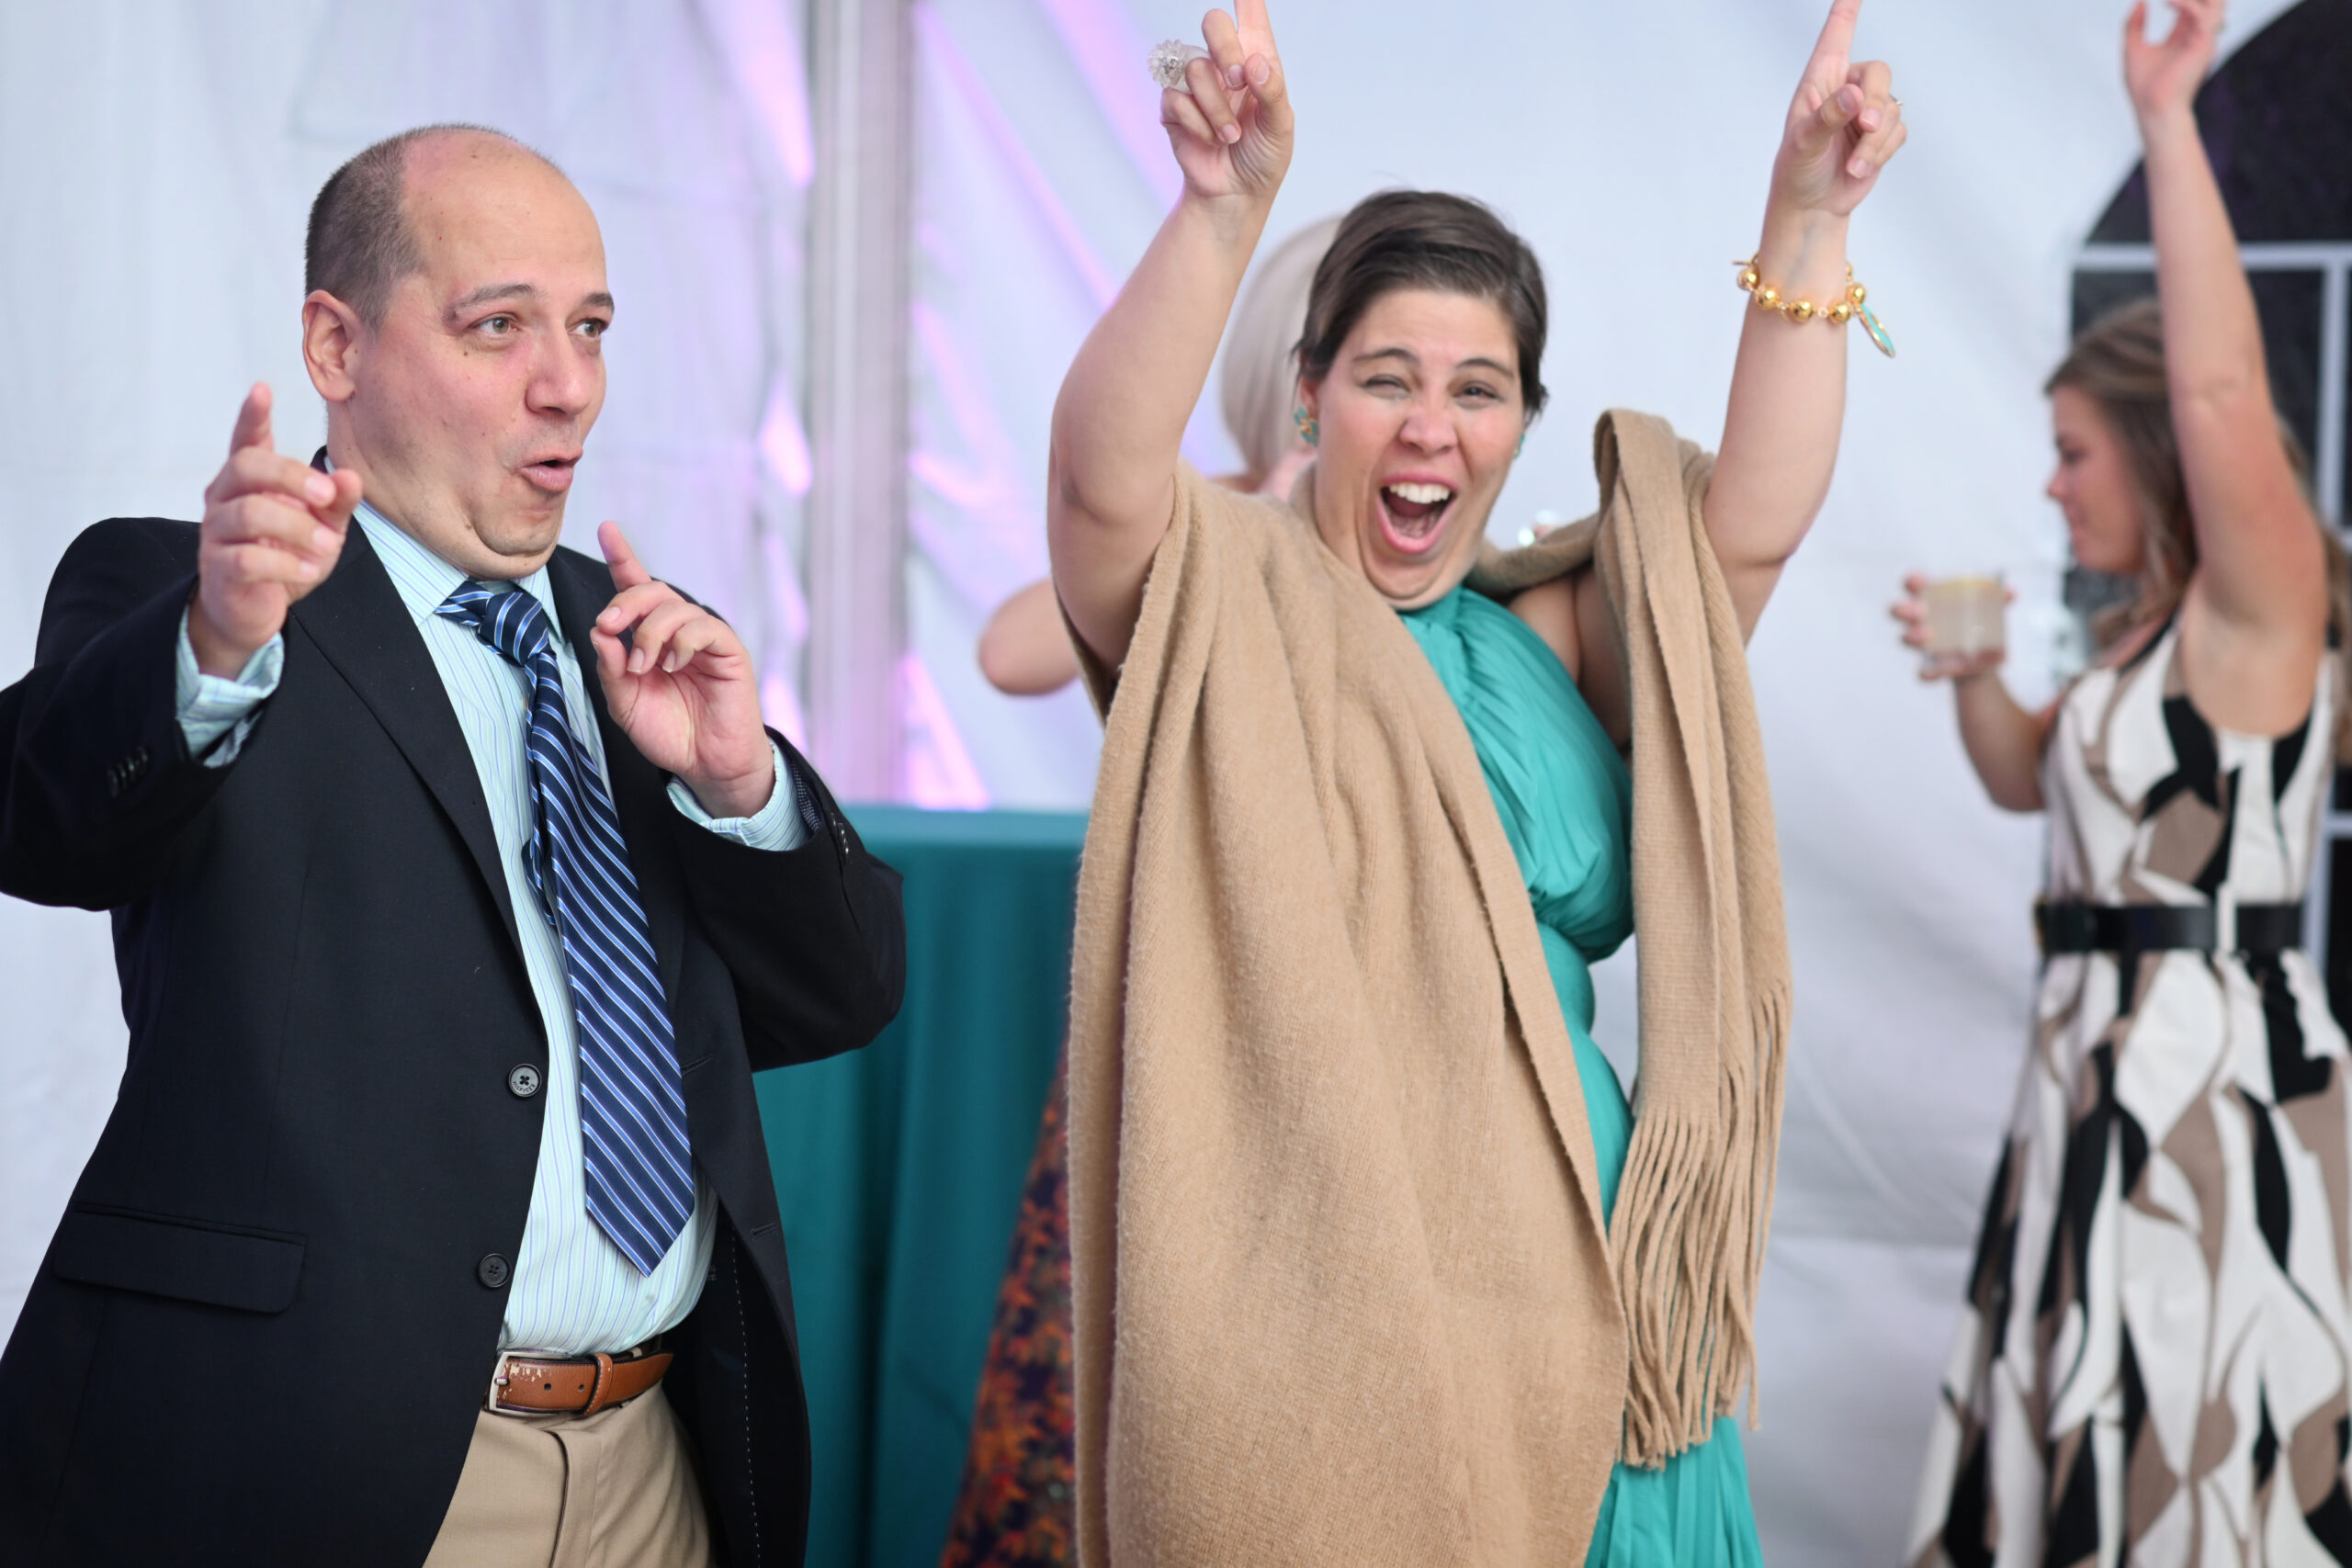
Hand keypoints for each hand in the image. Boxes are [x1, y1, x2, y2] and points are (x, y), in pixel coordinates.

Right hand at [190, 384, 362, 676]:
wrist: (253, 612)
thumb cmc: (284, 558)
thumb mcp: (322, 527)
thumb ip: (335, 501)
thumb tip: (351, 476)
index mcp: (249, 482)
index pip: (246, 441)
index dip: (252, 416)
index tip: (261, 389)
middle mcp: (225, 498)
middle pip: (246, 466)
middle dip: (292, 476)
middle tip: (326, 495)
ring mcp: (217, 532)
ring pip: (249, 512)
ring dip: (297, 527)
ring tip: (325, 545)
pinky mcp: (219, 568)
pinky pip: (247, 558)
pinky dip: (285, 563)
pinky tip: (307, 570)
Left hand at [591, 523, 773, 818]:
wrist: (705, 764)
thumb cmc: (670, 733)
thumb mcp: (625, 702)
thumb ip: (610, 668)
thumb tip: (601, 631)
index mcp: (650, 639)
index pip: (635, 590)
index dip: (622, 558)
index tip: (607, 528)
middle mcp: (677, 632)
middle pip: (652, 589)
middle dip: (625, 601)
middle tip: (610, 626)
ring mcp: (704, 639)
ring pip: (674, 606)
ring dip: (649, 632)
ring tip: (644, 667)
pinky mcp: (728, 650)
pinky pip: (704, 626)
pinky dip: (682, 642)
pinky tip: (673, 665)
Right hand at [1160, 0, 1290, 208]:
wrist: (1236, 195)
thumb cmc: (1263, 156)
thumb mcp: (1280, 126)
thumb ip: (1271, 91)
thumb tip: (1253, 63)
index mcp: (1258, 60)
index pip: (1253, 16)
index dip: (1247, 0)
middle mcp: (1226, 65)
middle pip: (1213, 22)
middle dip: (1226, 48)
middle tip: (1238, 79)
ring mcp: (1197, 84)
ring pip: (1196, 67)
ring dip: (1216, 108)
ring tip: (1229, 135)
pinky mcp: (1174, 106)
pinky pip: (1177, 98)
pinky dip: (1198, 124)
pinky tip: (1209, 140)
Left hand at [1771, 0, 1904, 220]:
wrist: (1812, 207)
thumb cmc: (1797, 170)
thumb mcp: (1803, 144)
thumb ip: (1828, 117)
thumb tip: (1854, 95)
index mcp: (1819, 81)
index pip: (1837, 35)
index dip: (1847, 9)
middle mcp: (1845, 89)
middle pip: (1879, 73)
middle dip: (1875, 103)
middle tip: (1863, 127)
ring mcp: (1866, 111)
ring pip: (1891, 108)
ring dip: (1875, 140)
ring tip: (1853, 163)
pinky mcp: (1882, 134)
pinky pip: (1898, 132)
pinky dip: (1881, 152)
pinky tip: (1860, 168)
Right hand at [1891, 573, 2011, 681]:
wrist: (1980, 657)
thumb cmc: (1976, 623)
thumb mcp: (1989, 609)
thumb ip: (1998, 599)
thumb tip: (2010, 593)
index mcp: (1932, 599)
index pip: (1914, 586)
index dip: (1912, 582)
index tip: (1917, 582)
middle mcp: (1920, 620)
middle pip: (1899, 611)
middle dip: (1905, 610)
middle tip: (1921, 612)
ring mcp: (1923, 644)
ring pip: (1905, 638)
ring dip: (1913, 636)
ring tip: (1928, 636)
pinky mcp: (1931, 665)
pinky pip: (1922, 671)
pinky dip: (1926, 673)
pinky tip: (1933, 672)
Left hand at [2124, 0, 2218, 125]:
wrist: (2153, 110)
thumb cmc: (2144, 87)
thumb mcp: (2133, 49)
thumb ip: (2135, 25)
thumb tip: (2138, 1)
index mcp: (2184, 35)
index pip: (2191, 3)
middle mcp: (2198, 34)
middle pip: (2211, 1)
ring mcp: (2204, 38)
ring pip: (2214, 3)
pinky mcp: (2204, 44)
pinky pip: (2202, 15)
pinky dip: (2186, 4)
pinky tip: (2167, 3)